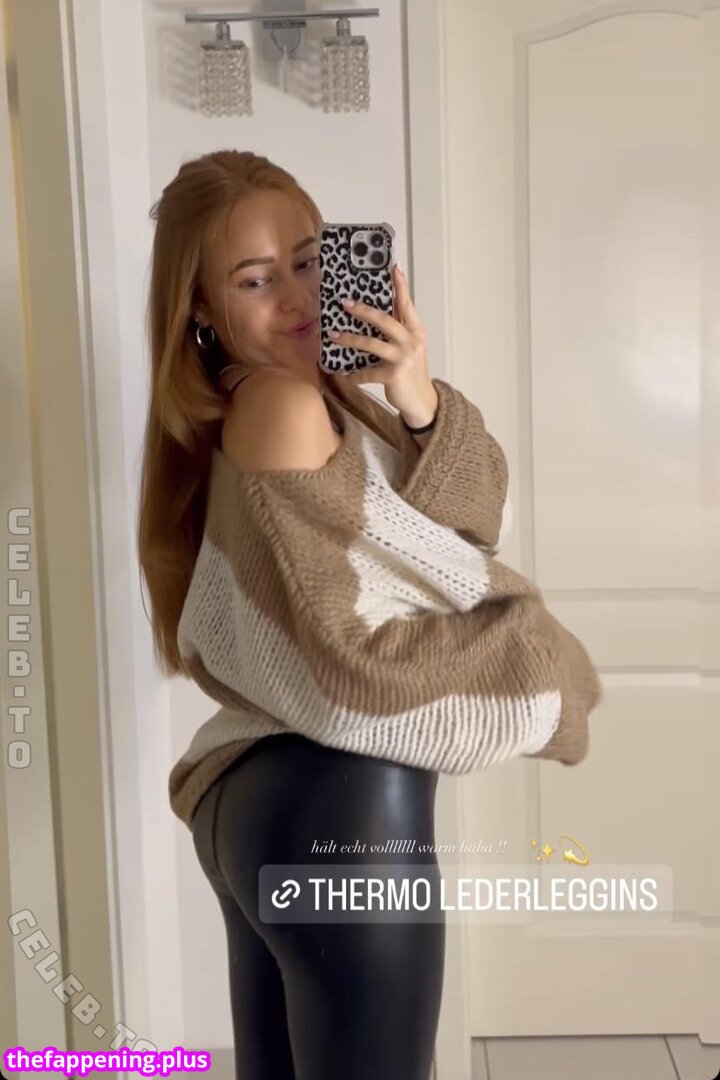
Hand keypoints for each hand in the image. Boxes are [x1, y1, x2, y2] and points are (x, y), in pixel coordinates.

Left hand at [327, 264, 437, 422]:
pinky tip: (347, 375)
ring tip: (334, 336)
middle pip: (384, 320)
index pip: (407, 304)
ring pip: (372, 344)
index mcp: (416, 330)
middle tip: (345, 303)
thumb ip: (398, 329)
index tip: (393, 268)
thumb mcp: (410, 346)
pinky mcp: (394, 375)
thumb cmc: (411, 370)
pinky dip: (355, 375)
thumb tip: (375, 313)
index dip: (400, 286)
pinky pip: (368, 372)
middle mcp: (411, 341)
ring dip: (350, 339)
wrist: (421, 400)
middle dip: (363, 310)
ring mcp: (403, 358)